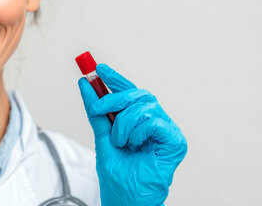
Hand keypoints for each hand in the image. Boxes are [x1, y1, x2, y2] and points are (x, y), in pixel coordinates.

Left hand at [78, 64, 186, 205]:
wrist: (126, 200)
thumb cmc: (118, 175)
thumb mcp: (102, 137)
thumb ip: (96, 112)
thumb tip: (85, 84)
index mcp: (140, 122)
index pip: (130, 93)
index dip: (116, 78)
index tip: (97, 68)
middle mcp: (156, 122)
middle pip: (138, 94)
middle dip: (113, 98)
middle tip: (98, 108)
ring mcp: (168, 131)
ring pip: (144, 106)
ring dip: (123, 123)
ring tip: (120, 142)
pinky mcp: (176, 141)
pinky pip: (154, 122)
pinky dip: (137, 131)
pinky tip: (134, 145)